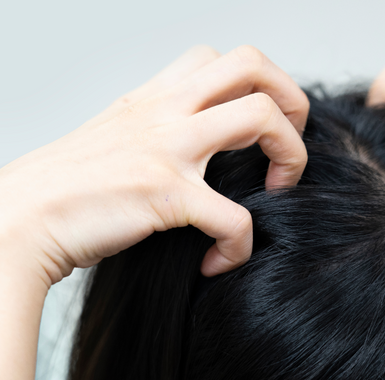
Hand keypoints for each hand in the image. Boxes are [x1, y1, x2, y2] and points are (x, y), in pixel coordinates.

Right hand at [0, 45, 308, 281]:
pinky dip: (240, 244)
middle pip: (252, 64)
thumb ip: (159, 131)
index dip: (259, 85)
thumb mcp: (118, 138)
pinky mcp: (164, 194)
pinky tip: (221, 260)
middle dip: (292, 101)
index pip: (220, 58)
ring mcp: (166, 148)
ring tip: (278, 192)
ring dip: (290, 156)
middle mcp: (164, 111)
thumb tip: (198, 147)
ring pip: (260, 117)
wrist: (16, 220)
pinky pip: (233, 217)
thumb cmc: (67, 188)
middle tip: (289, 145)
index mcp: (154, 98)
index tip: (263, 128)